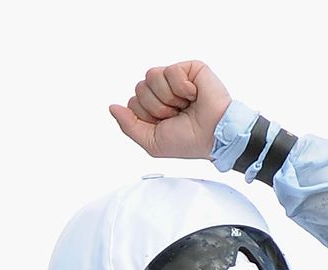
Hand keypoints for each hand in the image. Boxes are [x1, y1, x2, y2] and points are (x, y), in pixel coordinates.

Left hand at [109, 60, 231, 159]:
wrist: (214, 135)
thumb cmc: (189, 141)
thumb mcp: (151, 141)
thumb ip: (128, 125)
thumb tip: (113, 107)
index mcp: (154, 108)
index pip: (133, 103)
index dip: (147, 116)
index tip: (166, 124)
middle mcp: (164, 92)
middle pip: (139, 89)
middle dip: (157, 107)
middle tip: (177, 115)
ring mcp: (177, 79)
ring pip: (151, 76)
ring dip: (168, 97)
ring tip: (185, 105)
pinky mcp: (191, 68)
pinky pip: (171, 71)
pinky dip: (182, 88)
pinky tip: (193, 95)